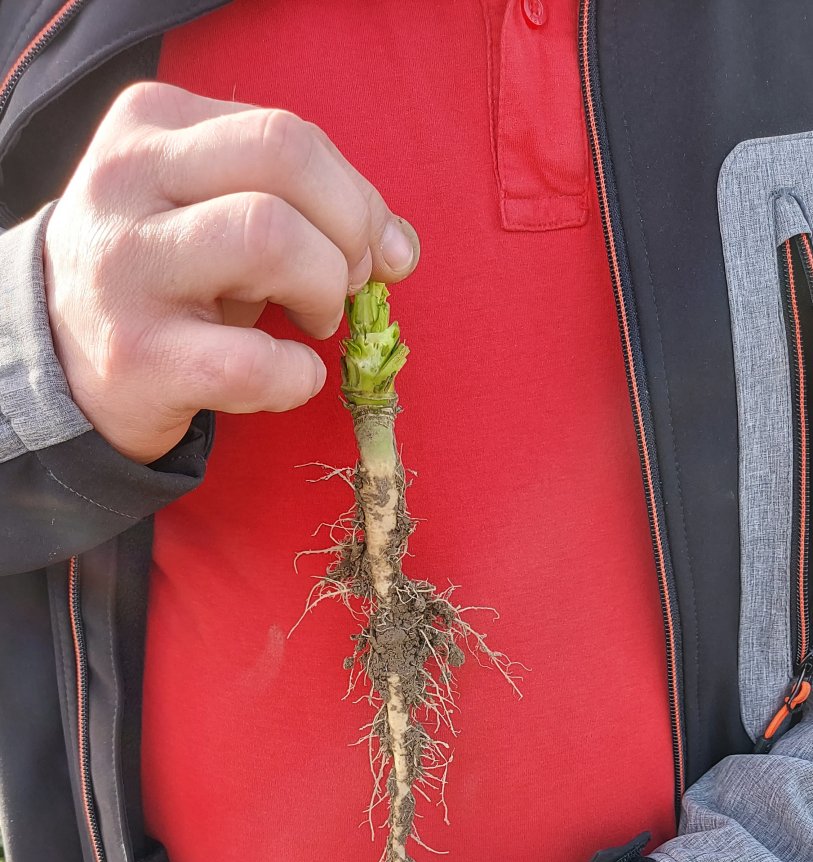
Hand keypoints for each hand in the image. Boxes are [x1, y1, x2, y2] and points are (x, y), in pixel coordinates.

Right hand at [43, 82, 419, 463]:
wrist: (59, 357)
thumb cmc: (163, 277)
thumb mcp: (212, 212)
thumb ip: (303, 204)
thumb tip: (401, 247)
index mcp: (152, 126)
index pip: (286, 132)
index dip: (354, 194)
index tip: (371, 246)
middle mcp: (129, 182)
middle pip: (284, 157)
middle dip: (347, 226)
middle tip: (345, 281)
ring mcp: (128, 269)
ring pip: (271, 238)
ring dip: (324, 288)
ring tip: (314, 321)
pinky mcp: (137, 357)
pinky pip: (252, 360)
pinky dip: (296, 376)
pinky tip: (289, 377)